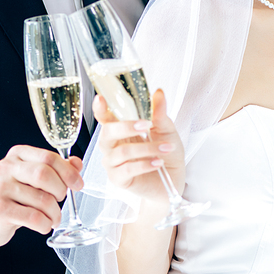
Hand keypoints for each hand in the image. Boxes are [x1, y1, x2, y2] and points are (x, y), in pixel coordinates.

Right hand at [0, 146, 82, 252]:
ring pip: (42, 199)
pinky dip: (45, 224)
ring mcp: (1, 188)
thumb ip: (55, 168)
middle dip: (60, 191)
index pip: (49, 157)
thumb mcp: (31, 177)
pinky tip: (44, 226)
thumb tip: (77, 163)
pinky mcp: (0, 210)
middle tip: (60, 201)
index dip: (68, 172)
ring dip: (54, 213)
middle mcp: (6, 168)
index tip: (78, 184)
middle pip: (44, 175)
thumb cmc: (11, 195)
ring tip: (53, 218)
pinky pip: (34, 217)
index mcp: (18, 155)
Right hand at [94, 89, 184, 207]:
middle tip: (146, 124)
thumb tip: (158, 92)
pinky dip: (144, 164)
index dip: (100, 109)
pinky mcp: (119, 180)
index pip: (105, 118)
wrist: (173, 180)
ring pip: (120, 152)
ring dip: (146, 149)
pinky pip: (126, 170)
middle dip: (126, 127)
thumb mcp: (166, 130)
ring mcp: (113, 164)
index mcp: (121, 130)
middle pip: (107, 133)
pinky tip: (158, 162)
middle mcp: (112, 146)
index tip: (101, 99)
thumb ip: (159, 113)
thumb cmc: (166, 154)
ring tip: (165, 148)